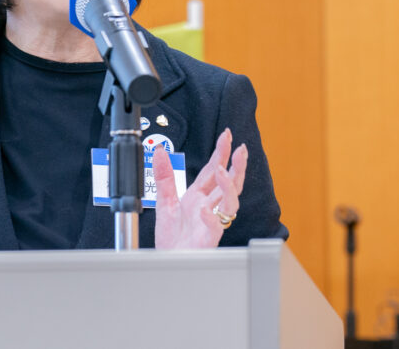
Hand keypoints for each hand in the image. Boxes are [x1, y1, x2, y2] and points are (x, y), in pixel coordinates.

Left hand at [153, 128, 247, 248]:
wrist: (167, 263)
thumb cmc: (171, 239)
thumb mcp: (163, 202)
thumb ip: (164, 177)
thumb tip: (159, 151)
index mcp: (199, 196)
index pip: (213, 170)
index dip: (221, 152)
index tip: (226, 135)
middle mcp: (209, 206)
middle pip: (229, 183)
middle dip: (237, 165)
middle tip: (240, 149)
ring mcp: (211, 222)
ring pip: (229, 203)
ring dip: (228, 186)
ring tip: (222, 171)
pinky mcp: (208, 239)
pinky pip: (215, 227)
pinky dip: (211, 217)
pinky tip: (204, 208)